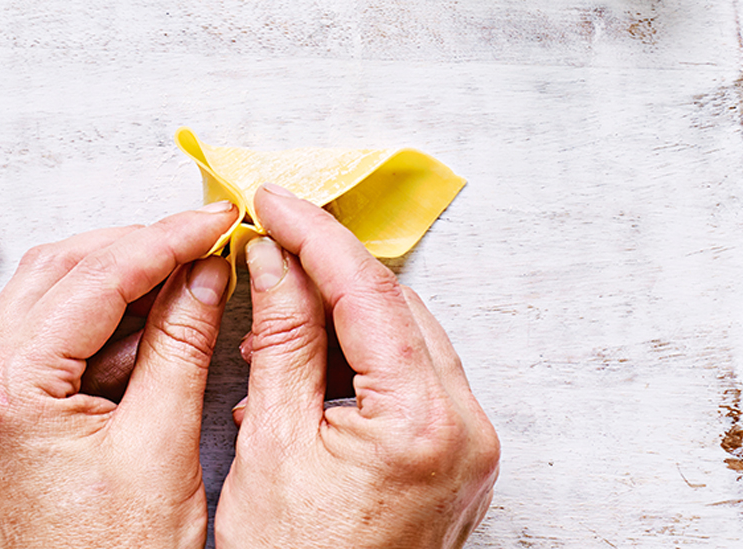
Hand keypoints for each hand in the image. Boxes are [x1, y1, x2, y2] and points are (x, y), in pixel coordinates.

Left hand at [0, 204, 237, 548]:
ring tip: (188, 277)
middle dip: (135, 249)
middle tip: (200, 240)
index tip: (214, 221)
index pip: (93, 281)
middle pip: (59, 273)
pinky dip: (109, 324)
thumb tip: (205, 273)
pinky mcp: (12, 414)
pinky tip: (158, 324)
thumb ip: (182, 345)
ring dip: (121, 282)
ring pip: (54, 299)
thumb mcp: (163, 445)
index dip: (163, 241)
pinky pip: (57, 342)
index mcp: (11, 393)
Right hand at [215, 185, 499, 547]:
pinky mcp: (459, 458)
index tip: (275, 201)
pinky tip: (314, 358)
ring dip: (346, 313)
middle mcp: (466, 428)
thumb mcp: (271, 442)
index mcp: (422, 422)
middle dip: (331, 269)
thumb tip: (274, 260)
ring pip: (409, 338)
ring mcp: (470, 445)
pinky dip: (365, 356)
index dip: (314, 235)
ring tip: (278, 313)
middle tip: (272, 243)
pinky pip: (416, 378)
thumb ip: (282, 338)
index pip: (368, 292)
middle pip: (399, 308)